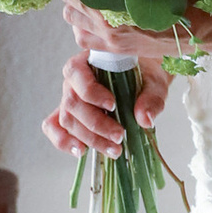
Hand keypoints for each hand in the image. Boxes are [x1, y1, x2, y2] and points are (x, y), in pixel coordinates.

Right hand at [44, 0, 173, 159]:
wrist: (147, 76)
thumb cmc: (147, 72)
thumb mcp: (155, 80)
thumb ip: (152, 97)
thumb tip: (145, 119)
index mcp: (88, 61)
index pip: (76, 73)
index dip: (90, 92)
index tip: (112, 105)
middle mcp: (74, 80)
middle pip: (72, 103)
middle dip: (95, 124)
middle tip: (119, 136)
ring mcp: (71, 99)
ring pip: (67, 120)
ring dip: (89, 138)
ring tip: (114, 150)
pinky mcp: (72, 116)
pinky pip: (55, 127)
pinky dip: (64, 141)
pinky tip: (83, 151)